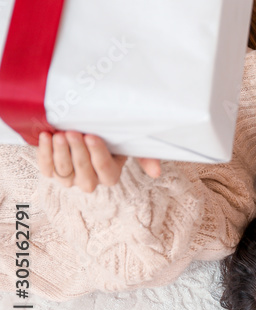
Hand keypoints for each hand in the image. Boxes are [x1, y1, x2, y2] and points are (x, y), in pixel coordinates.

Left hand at [37, 132, 161, 192]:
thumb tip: (156, 173)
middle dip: (78, 154)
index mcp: (111, 175)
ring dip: (60, 154)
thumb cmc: (110, 135)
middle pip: (84, 176)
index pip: (105, 171)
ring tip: (59, 135)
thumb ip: (145, 155)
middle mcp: (90, 181)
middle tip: (73, 133)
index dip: (98, 155)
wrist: (85, 128)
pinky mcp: (52, 171)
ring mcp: (69, 179)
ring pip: (63, 174)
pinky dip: (44, 153)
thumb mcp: (129, 142)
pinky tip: (46, 137)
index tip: (92, 136)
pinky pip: (46, 168)